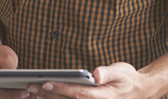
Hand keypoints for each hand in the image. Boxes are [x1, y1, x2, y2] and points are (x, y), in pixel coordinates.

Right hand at [0, 44, 29, 98]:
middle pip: (2, 98)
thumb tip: (16, 77)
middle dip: (18, 98)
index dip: (12, 94)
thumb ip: (9, 67)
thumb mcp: (5, 56)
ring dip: (18, 98)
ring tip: (34, 95)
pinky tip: (29, 94)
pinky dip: (17, 96)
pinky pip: (6, 97)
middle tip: (33, 95)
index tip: (25, 92)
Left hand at [30, 63, 144, 98]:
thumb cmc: (127, 79)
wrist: (137, 92)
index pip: (78, 93)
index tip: (46, 82)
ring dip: (49, 98)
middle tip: (30, 86)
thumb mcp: (121, 71)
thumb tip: (96, 73)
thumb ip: (108, 72)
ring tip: (32, 91)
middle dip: (48, 94)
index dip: (62, 89)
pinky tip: (44, 95)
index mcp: (102, 96)